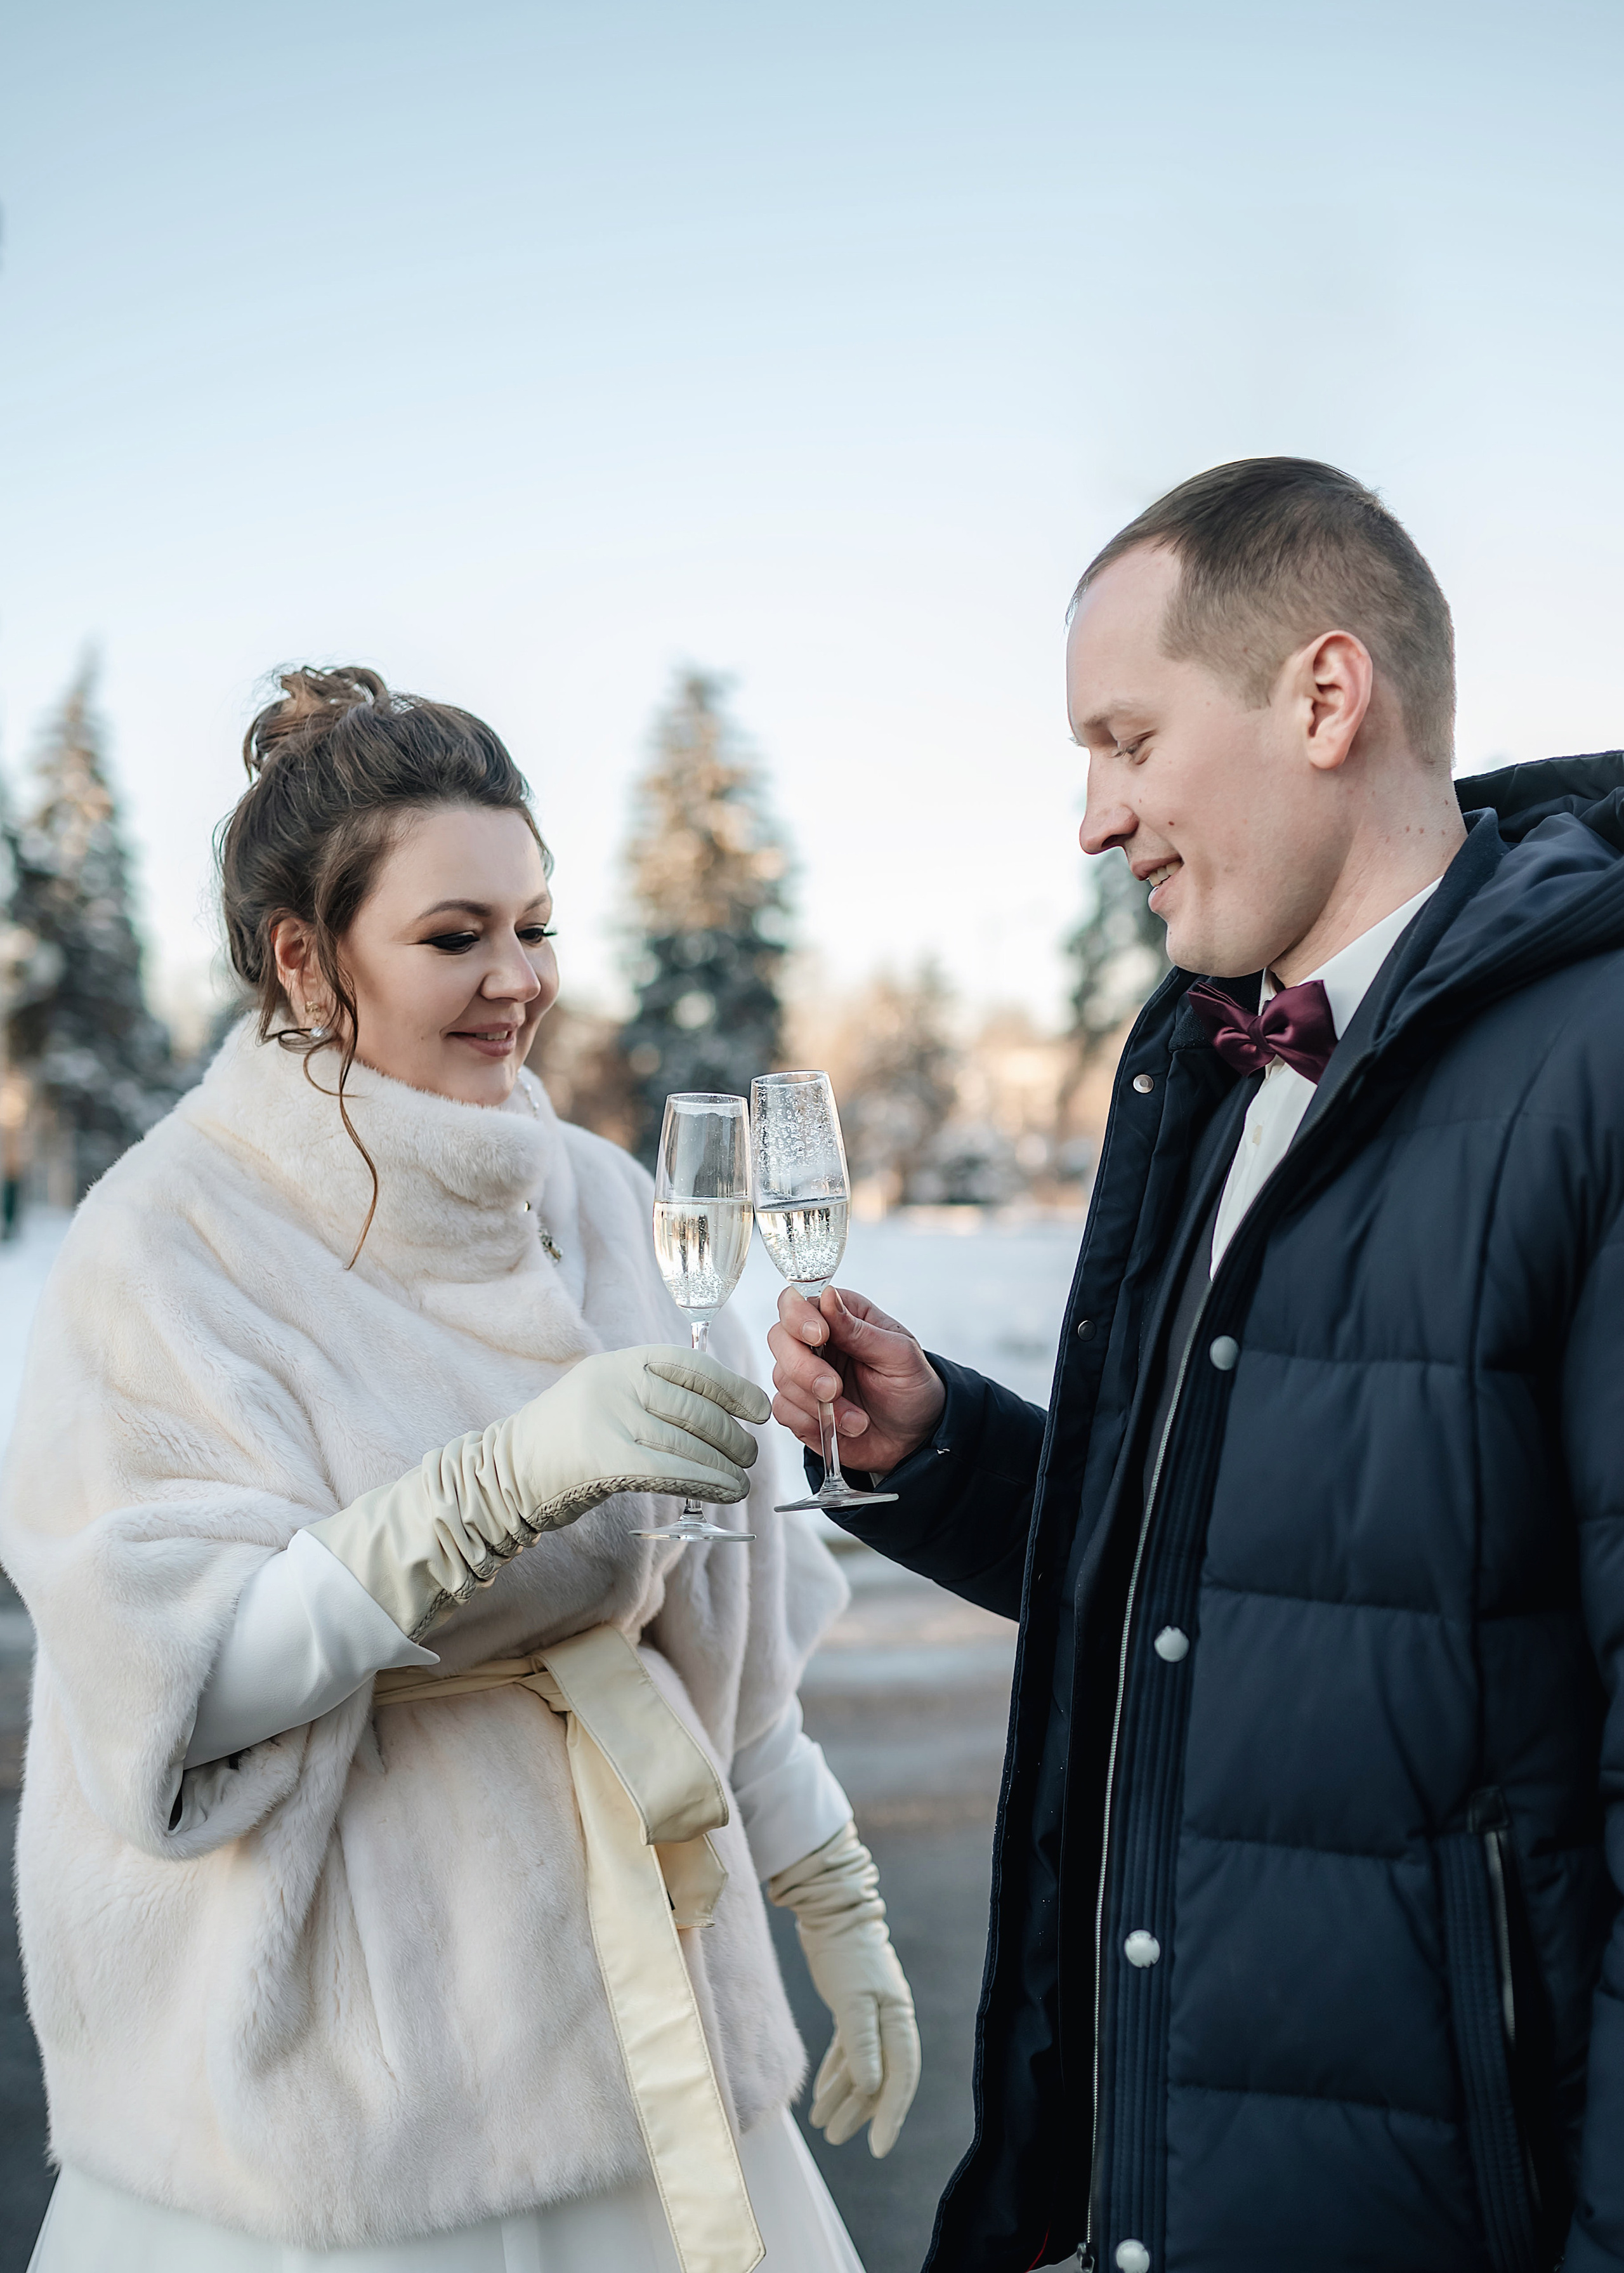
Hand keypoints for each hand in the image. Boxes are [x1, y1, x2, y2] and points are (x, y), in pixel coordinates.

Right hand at [507, 1344, 771, 1514]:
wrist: (505, 1474)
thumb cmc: (566, 1441)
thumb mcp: (607, 1397)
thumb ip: (653, 1395)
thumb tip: (721, 1410)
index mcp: (619, 1362)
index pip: (690, 1365)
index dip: (731, 1387)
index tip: (757, 1408)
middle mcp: (615, 1383)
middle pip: (693, 1407)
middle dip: (731, 1434)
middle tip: (750, 1455)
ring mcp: (607, 1418)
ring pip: (685, 1441)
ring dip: (724, 1464)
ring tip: (744, 1479)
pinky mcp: (603, 1459)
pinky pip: (669, 1468)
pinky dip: (705, 1480)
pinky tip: (727, 1490)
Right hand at [766, 1286, 944, 1477]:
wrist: (914, 1437)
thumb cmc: (911, 1387)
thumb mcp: (898, 1354)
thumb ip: (859, 1329)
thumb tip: (828, 1296)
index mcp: (840, 1317)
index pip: (798, 1301)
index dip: (799, 1317)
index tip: (820, 1337)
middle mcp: (817, 1343)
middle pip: (780, 1338)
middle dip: (805, 1368)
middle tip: (835, 1389)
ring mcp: (805, 1375)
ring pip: (782, 1378)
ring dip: (820, 1405)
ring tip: (857, 1419)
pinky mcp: (800, 1408)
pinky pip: (783, 1410)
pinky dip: (813, 1422)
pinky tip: (842, 1428)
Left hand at [768, 1823, 920, 2157]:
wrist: (830, 1911)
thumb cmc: (844, 1951)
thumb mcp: (851, 1999)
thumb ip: (862, 2044)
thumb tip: (873, 2088)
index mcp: (899, 2017)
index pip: (901, 2076)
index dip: (892, 2114)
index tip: (878, 2148)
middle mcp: (890, 2018)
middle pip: (881, 2076)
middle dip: (859, 2111)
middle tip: (835, 2138)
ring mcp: (872, 2013)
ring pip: (862, 2065)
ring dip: (843, 2095)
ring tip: (822, 2124)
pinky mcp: (852, 2006)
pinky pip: (848, 2051)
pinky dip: (836, 2072)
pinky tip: (823, 2094)